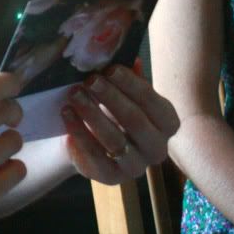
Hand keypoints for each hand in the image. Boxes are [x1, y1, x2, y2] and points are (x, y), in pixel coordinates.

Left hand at [61, 63, 179, 183]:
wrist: (93, 142)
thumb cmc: (114, 110)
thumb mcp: (125, 92)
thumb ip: (129, 77)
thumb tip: (130, 56)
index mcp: (167, 123)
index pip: (152, 101)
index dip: (130, 84)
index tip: (109, 69)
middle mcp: (158, 148)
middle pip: (135, 120)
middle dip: (110, 97)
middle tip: (89, 80)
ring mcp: (136, 166)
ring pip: (114, 139)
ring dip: (92, 113)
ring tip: (74, 94)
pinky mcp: (112, 177)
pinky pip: (94, 155)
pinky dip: (79, 132)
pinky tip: (66, 113)